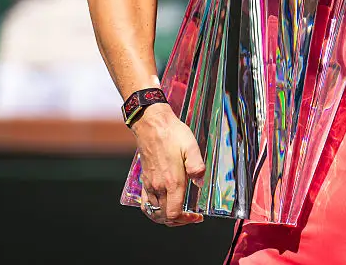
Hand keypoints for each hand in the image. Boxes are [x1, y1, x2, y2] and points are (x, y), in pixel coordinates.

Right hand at [132, 103, 205, 225]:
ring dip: (167, 218)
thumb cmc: (172, 134)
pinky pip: (145, 205)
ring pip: (154, 213)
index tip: (197, 216)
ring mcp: (150, 185)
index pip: (175, 214)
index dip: (186, 220)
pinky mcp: (145, 180)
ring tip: (180, 214)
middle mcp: (158, 187)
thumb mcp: (191, 146)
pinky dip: (154, 212)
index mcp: (171, 182)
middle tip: (192, 216)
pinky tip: (163, 207)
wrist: (151, 125)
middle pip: (164, 217)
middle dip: (179, 221)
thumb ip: (197, 166)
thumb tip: (200, 183)